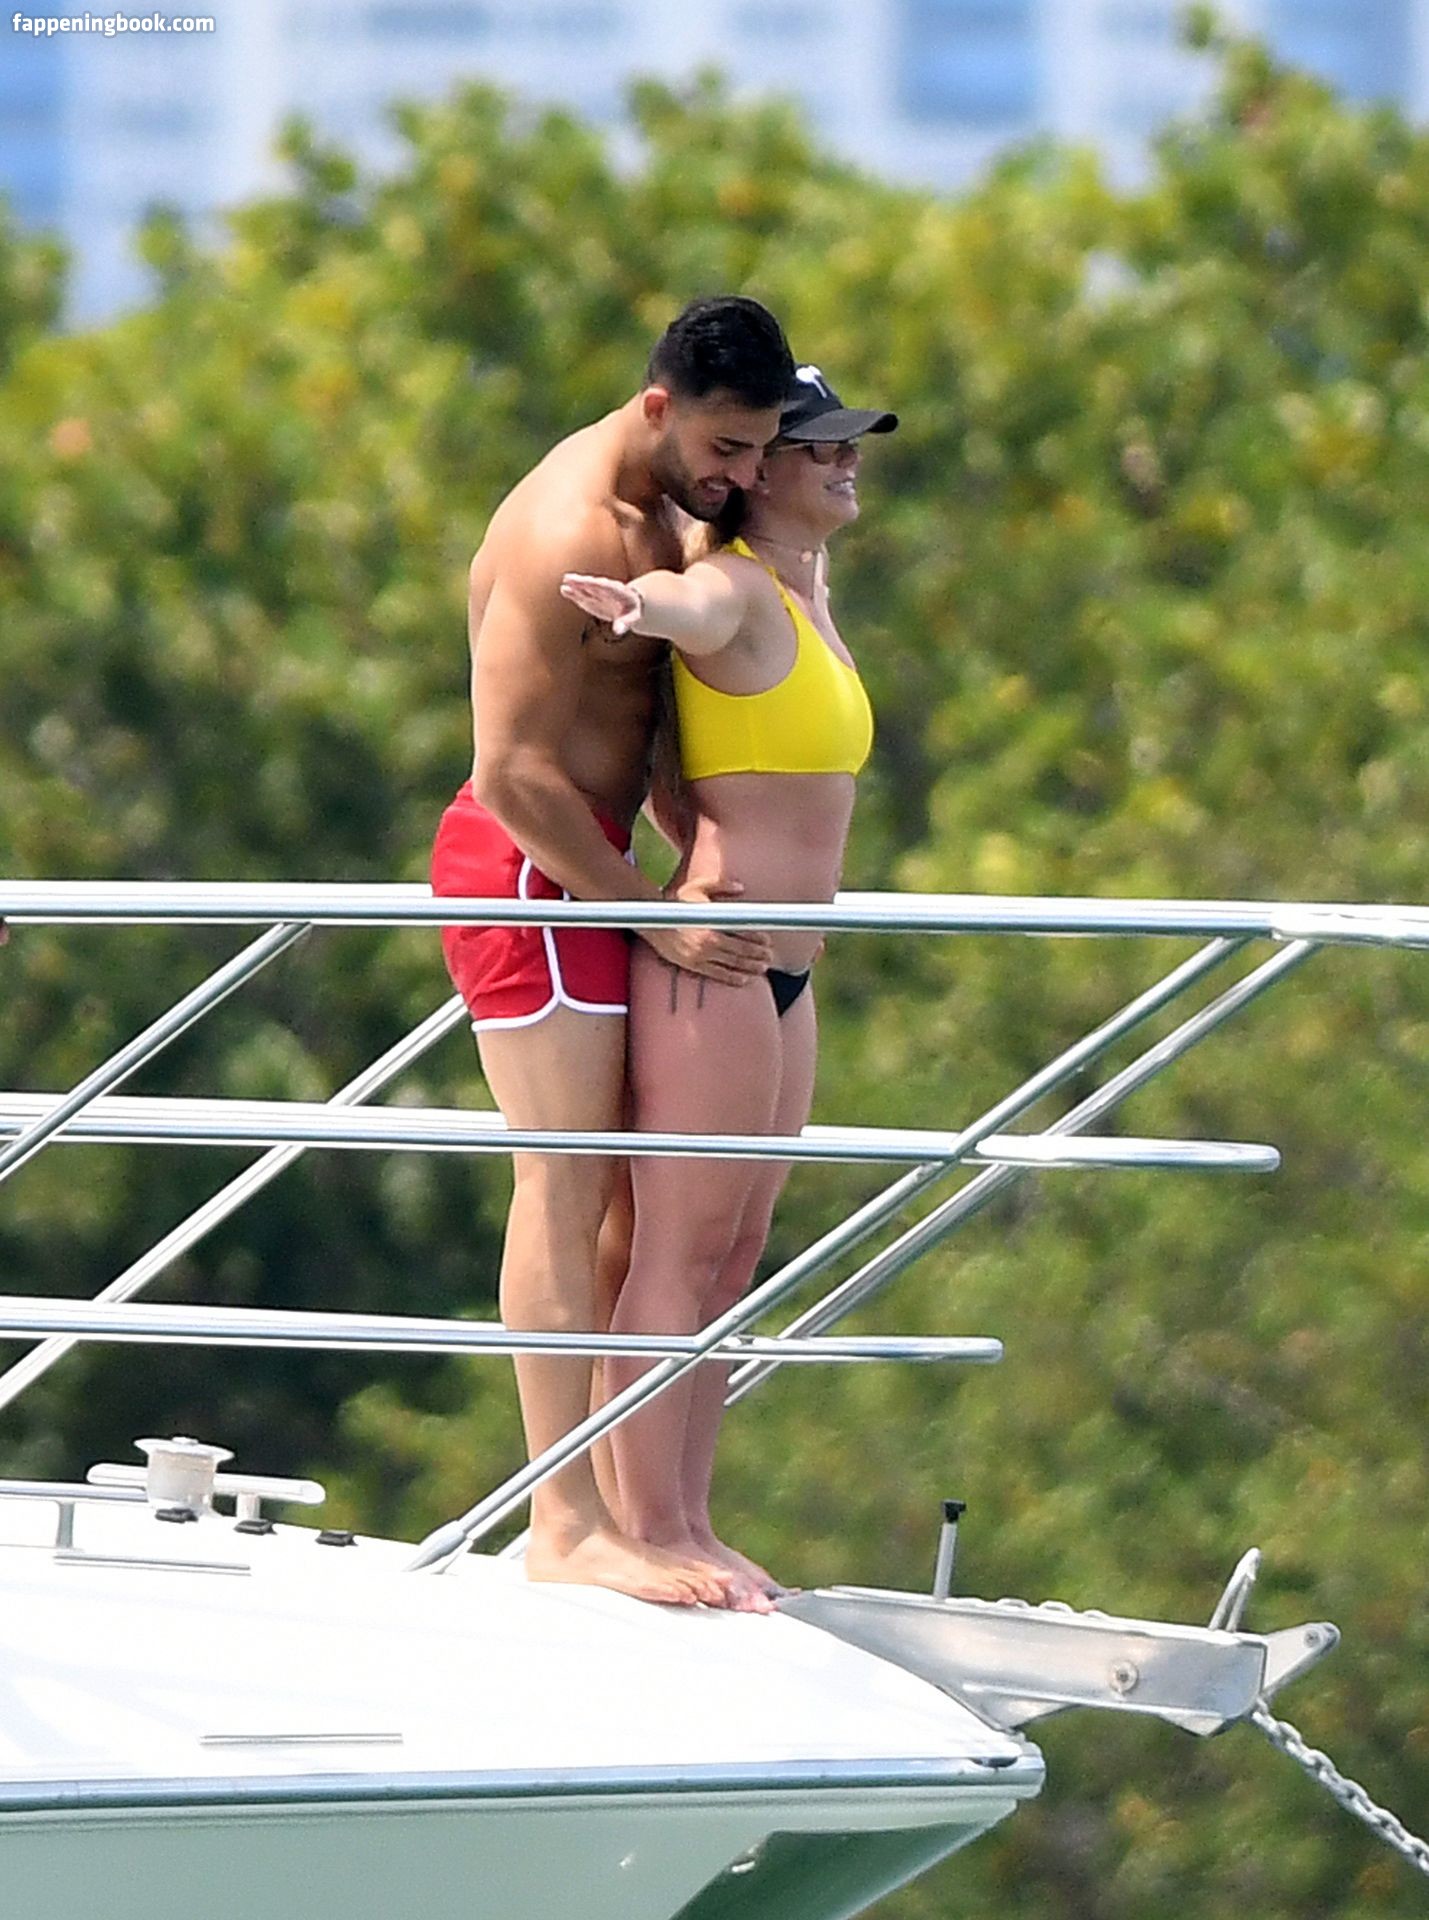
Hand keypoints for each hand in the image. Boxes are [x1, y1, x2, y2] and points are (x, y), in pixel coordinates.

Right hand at [560, 573, 642, 636]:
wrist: (630, 606)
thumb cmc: (633, 610)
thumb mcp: (632, 617)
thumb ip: (625, 623)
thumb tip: (618, 630)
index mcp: (616, 591)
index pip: (604, 586)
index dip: (596, 584)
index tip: (587, 581)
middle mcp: (605, 590)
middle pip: (592, 584)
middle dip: (582, 582)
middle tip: (570, 578)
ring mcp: (596, 593)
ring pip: (585, 589)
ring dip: (575, 586)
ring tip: (564, 583)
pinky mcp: (591, 599)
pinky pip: (581, 596)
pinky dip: (573, 593)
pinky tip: (564, 589)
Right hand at [641, 877, 771, 985]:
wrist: (652, 920)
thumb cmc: (678, 903)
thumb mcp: (698, 887)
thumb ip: (720, 885)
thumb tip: (741, 887)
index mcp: (713, 921)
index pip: (741, 930)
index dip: (756, 936)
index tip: (767, 940)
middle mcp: (709, 939)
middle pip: (740, 949)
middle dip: (757, 954)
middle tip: (769, 957)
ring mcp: (701, 954)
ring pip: (732, 963)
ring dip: (750, 967)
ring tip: (762, 969)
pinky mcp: (693, 965)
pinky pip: (717, 974)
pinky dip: (731, 978)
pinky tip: (743, 980)